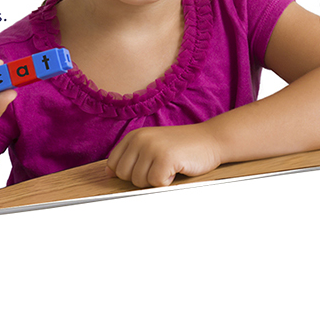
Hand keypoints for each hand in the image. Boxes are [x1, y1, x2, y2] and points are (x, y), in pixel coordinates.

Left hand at [105, 123, 223, 187]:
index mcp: (134, 135)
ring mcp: (152, 147)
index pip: (114, 165)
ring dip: (156, 180)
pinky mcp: (165, 158)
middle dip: (143, 177)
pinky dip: (167, 182)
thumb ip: (131, 156)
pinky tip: (177, 169)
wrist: (211, 140)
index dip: (131, 172)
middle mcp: (140, 139)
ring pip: (139, 182)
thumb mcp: (152, 145)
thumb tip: (108, 173)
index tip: (148, 167)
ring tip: (170, 166)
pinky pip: (155, 183)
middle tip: (161, 166)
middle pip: (125, 175)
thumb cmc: (182, 147)